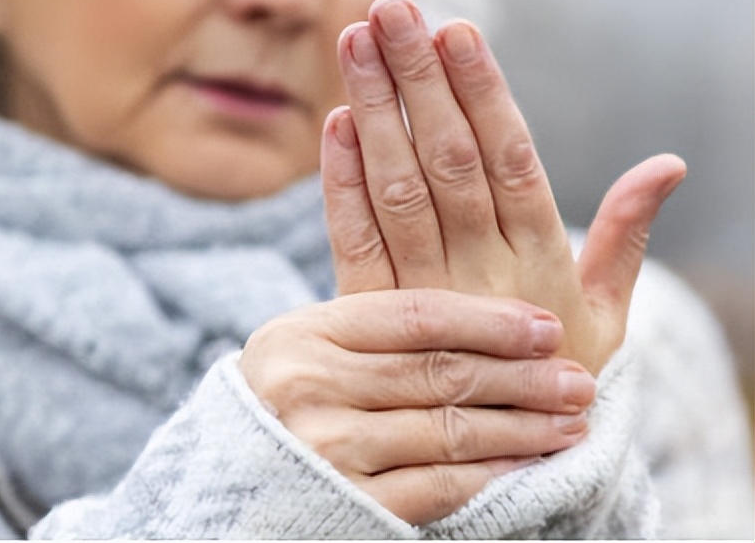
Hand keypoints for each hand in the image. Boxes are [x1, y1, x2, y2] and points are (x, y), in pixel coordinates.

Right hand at [240, 289, 596, 524]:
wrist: (228, 484)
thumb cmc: (284, 402)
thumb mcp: (307, 347)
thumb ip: (373, 324)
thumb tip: (474, 303)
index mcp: (305, 333)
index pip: (414, 317)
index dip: (487, 320)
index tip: (544, 327)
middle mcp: (312, 387)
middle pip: (439, 373)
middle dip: (521, 377)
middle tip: (578, 378)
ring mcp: (328, 449)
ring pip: (448, 430)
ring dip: (521, 428)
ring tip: (570, 421)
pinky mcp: (349, 504)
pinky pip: (438, 486)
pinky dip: (492, 474)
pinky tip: (528, 464)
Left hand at [322, 0, 685, 373]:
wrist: (504, 468)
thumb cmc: (561, 371)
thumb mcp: (607, 311)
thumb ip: (626, 235)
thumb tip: (668, 165)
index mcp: (539, 262)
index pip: (509, 160)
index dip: (481, 93)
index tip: (458, 29)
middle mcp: (479, 273)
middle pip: (445, 161)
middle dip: (417, 79)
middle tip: (391, 8)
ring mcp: (420, 295)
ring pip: (396, 189)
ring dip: (373, 111)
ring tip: (356, 39)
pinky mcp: (368, 315)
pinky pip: (352, 241)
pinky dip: (340, 182)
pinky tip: (334, 123)